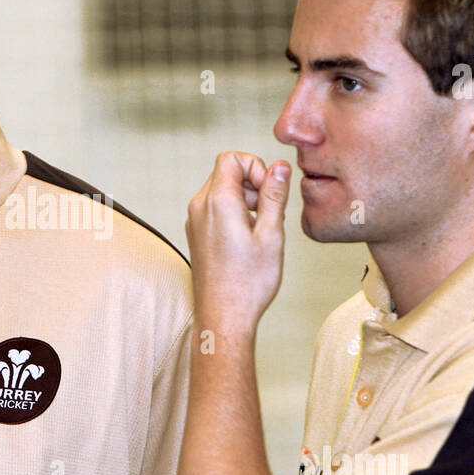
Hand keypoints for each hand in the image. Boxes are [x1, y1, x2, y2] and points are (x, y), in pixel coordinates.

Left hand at [186, 152, 291, 334]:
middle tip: (268, 212)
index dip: (255, 167)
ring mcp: (194, 220)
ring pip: (220, 190)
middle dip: (252, 183)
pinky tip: (247, 238)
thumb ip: (274, 195)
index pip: (231, 158)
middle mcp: (200, 207)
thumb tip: (279, 167)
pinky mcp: (195, 233)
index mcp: (218, 202)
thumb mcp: (271, 234)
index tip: (269, 192)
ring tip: (260, 228)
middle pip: (226, 172)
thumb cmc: (248, 282)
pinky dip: (233, 212)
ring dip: (244, 198)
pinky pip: (214, 208)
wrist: (224, 316)